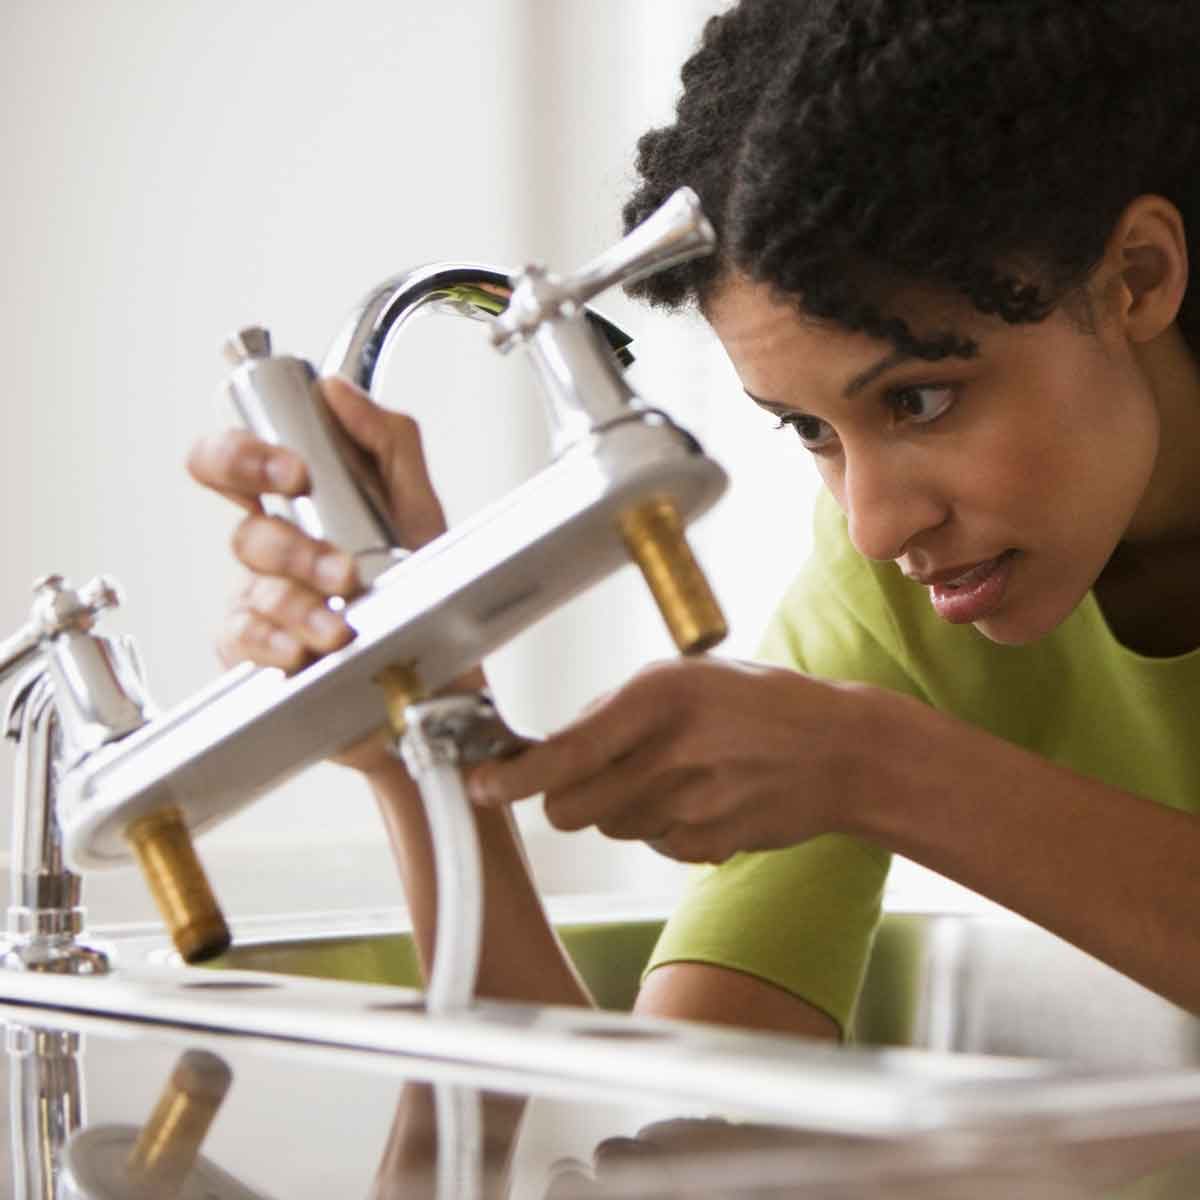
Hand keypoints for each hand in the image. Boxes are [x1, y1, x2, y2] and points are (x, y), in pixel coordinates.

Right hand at [186, 377, 451, 773]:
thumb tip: (338, 390)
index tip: (297, 471)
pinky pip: (246, 641)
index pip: (235, 462)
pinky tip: (305, 650)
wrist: (441, 680)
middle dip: (287, 544)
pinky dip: (277, 644)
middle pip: (242, 529)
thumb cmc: (425, 596)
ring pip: (256, 590)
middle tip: (336, 566)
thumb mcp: (420, 512)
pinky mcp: (263, 655)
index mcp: (303, 508)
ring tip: (345, 623)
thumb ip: (388, 442)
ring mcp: (265, 603)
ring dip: (303, 603)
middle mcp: (277, 551)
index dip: (245, 456)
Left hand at [465, 657, 876, 863]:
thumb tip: (548, 744)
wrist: (841, 752)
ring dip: (619, 807)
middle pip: (569, 808)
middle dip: (563, 797)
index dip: (510, 778)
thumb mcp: (686, 678)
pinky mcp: (708, 847)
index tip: (480, 786)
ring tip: (670, 774)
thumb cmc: (759, 705)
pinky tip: (699, 797)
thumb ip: (615, 710)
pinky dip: (659, 828)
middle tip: (590, 775)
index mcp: (657, 697)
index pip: (562, 753)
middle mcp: (669, 754)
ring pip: (608, 827)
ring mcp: (690, 807)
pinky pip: (651, 846)